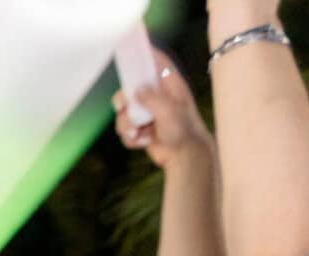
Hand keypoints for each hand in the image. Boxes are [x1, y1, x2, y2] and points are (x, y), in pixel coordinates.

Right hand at [114, 50, 211, 168]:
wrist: (184, 157)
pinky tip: (142, 142)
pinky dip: (130, 138)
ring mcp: (148, 113)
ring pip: (124, 112)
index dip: (146, 52)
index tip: (134, 45)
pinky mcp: (141, 129)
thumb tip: (135, 90)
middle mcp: (158, 97)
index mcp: (170, 86)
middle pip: (131, 88)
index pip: (158, 62)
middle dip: (123, 100)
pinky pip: (125, 129)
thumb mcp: (169, 111)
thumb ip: (152, 98)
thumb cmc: (183, 131)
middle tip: (123, 106)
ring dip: (126, 125)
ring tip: (137, 133)